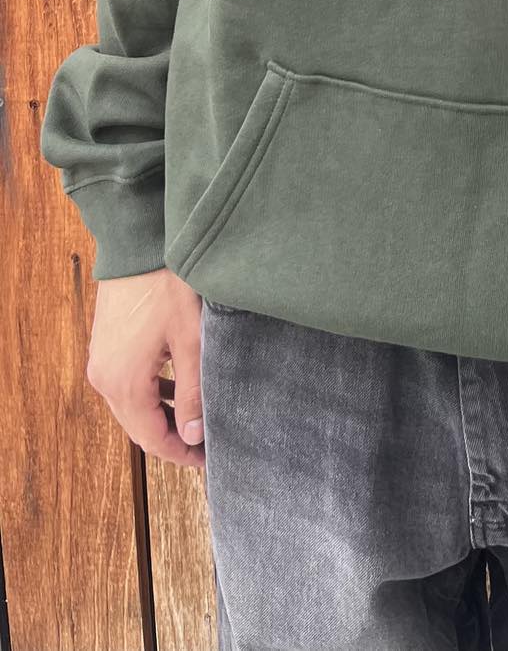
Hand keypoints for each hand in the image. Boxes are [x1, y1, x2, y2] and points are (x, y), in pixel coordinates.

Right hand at [86, 268, 205, 467]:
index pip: (152, 439)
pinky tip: (176, 387)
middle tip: (207, 444)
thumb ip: (192, 391)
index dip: (181, 454)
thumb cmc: (167, 286)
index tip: (209, 460)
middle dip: (172, 438)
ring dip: (162, 416)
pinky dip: (151, 394)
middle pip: (139, 426)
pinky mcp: (105, 345)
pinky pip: (127, 384)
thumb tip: (192, 435)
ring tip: (197, 418)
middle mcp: (104, 378)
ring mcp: (101, 361)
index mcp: (123, 384)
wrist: (138, 244)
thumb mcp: (191, 340)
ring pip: (132, 406)